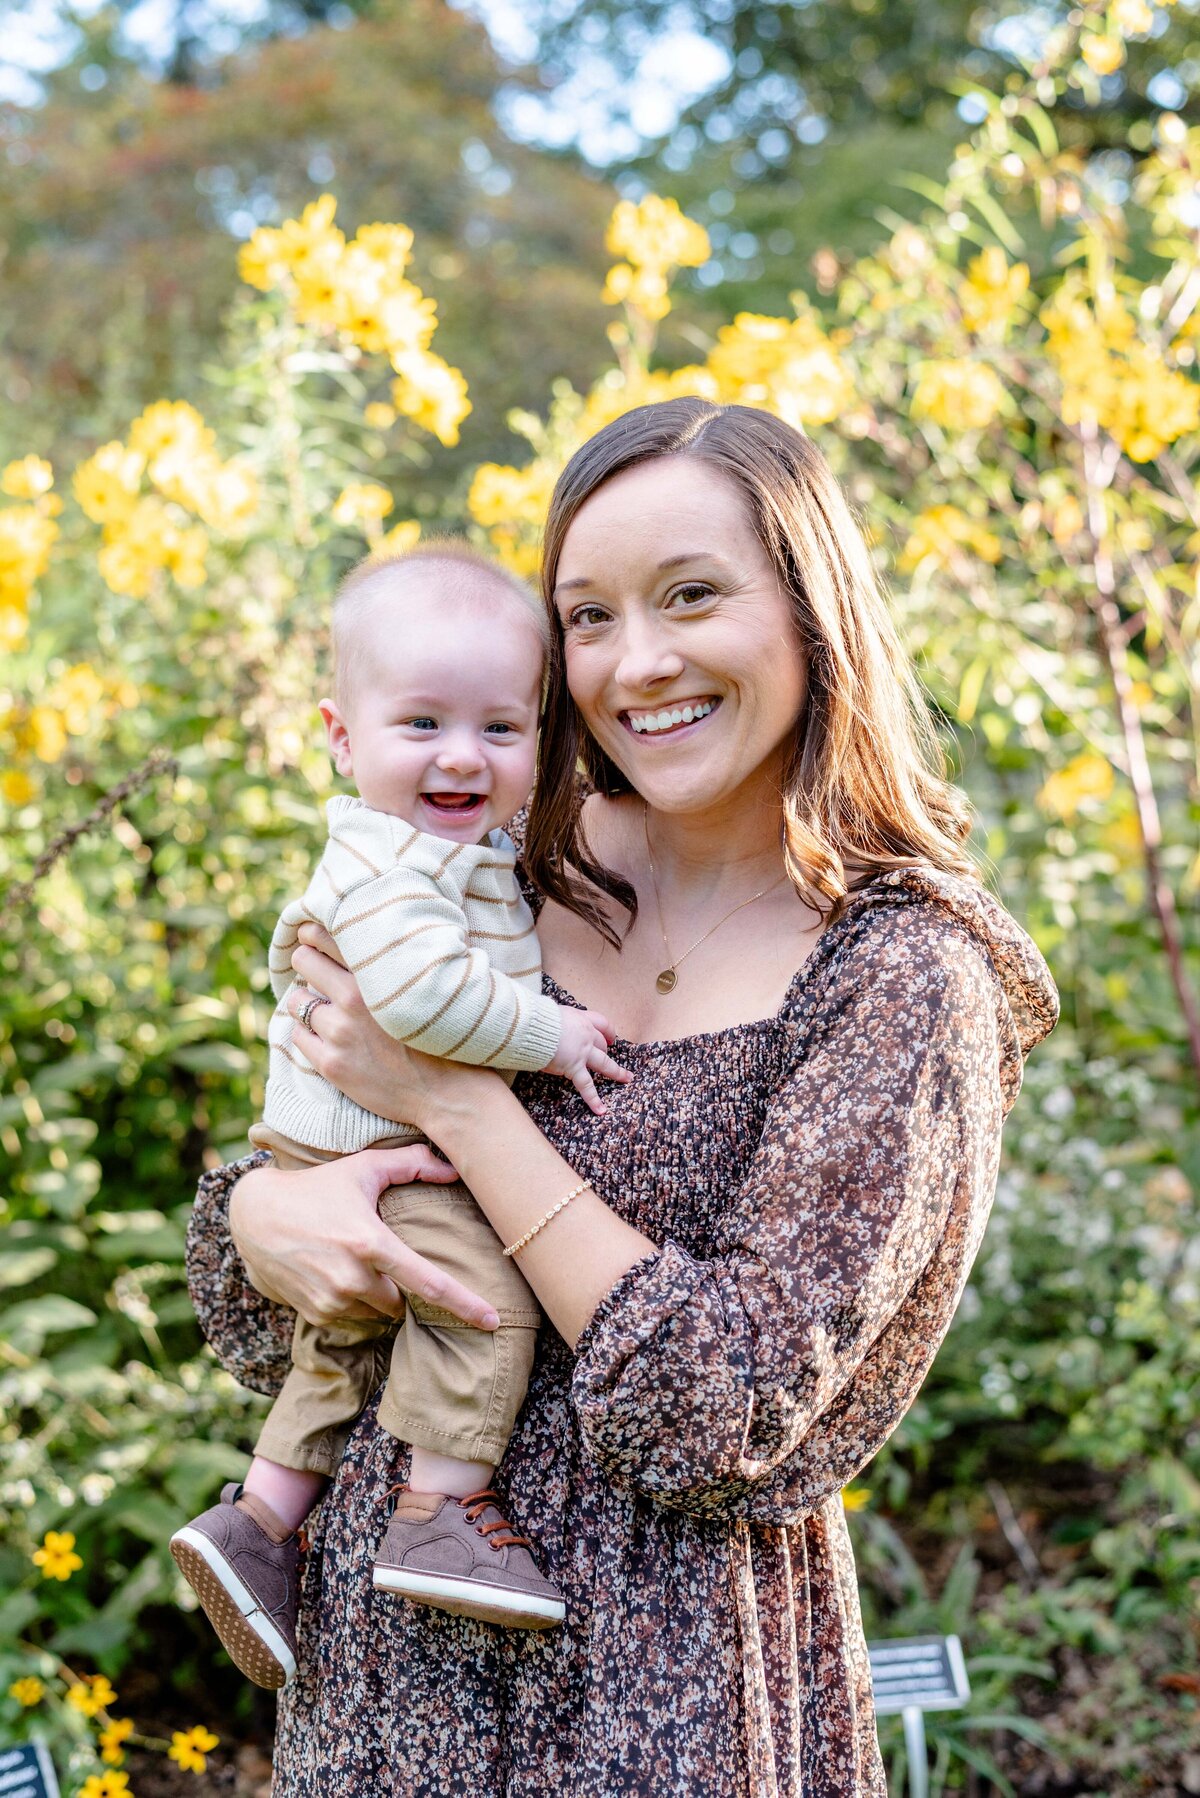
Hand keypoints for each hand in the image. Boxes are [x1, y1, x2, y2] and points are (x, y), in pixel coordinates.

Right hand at [229, 1145, 499, 1330]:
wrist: (257, 1215)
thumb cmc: (318, 1187)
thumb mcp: (363, 1168)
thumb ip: (413, 1164)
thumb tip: (453, 1169)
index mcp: (371, 1243)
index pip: (428, 1283)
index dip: (465, 1304)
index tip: (493, 1321)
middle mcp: (352, 1278)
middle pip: (403, 1301)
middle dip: (402, 1286)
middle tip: (385, 1259)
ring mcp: (332, 1301)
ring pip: (379, 1312)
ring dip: (379, 1295)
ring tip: (356, 1262)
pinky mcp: (316, 1315)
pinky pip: (353, 1318)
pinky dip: (355, 1302)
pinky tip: (337, 1274)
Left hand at [285, 922, 481, 1131]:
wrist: (449, 1093)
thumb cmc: (443, 1036)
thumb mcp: (427, 986)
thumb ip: (396, 963)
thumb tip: (372, 941)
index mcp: (378, 974)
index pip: (327, 936)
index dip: (314, 934)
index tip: (312, 937)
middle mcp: (354, 998)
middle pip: (304, 961)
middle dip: (307, 964)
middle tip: (316, 973)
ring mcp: (340, 1032)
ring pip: (297, 1002)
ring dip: (307, 1004)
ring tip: (326, 1011)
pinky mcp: (331, 1063)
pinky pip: (299, 1037)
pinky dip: (309, 1035)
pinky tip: (328, 1039)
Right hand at [545, 1005, 631, 1116]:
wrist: (533, 1027)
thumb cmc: (538, 1019)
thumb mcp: (553, 1013)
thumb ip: (559, 1022)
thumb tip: (552, 1026)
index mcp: (581, 1019)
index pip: (601, 1024)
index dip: (608, 1032)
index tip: (611, 1039)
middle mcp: (586, 1035)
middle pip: (602, 1045)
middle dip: (606, 1052)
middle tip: (608, 1059)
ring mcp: (583, 1053)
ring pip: (605, 1064)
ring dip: (617, 1072)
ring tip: (627, 1079)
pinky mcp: (574, 1067)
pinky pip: (586, 1086)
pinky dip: (593, 1099)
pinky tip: (600, 1109)